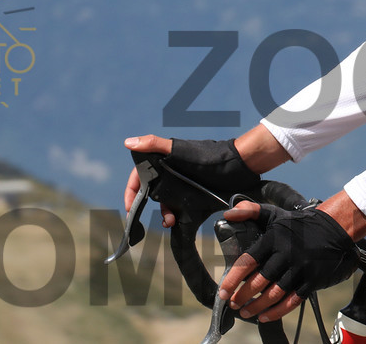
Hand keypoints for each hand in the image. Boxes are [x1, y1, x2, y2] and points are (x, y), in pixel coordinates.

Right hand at [122, 134, 264, 227]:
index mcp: (163, 161)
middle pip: (152, 193)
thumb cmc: (207, 156)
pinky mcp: (195, 195)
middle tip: (157, 216)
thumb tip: (128, 142)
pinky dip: (178, 217)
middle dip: (149, 207)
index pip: (139, 176)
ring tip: (171, 221)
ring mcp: (183, 185)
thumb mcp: (179, 150)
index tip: (130, 208)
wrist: (238, 166)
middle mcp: (171, 173)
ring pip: (166, 203)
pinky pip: (181, 208)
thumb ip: (155, 145)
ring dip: (165, 213)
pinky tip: (179, 223)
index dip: (132, 192)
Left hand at [219, 201, 359, 322]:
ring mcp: (300, 268)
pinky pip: (292, 301)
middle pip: (259, 281)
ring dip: (257, 307)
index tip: (223, 292)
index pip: (248, 261)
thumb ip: (250, 211)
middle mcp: (287, 254)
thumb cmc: (300, 224)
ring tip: (246, 312)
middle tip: (233, 304)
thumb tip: (227, 215)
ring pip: (274, 294)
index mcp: (274, 239)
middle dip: (243, 296)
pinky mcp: (312, 280)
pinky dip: (277, 312)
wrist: (334, 227)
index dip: (233, 279)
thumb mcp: (275, 213)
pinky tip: (265, 317)